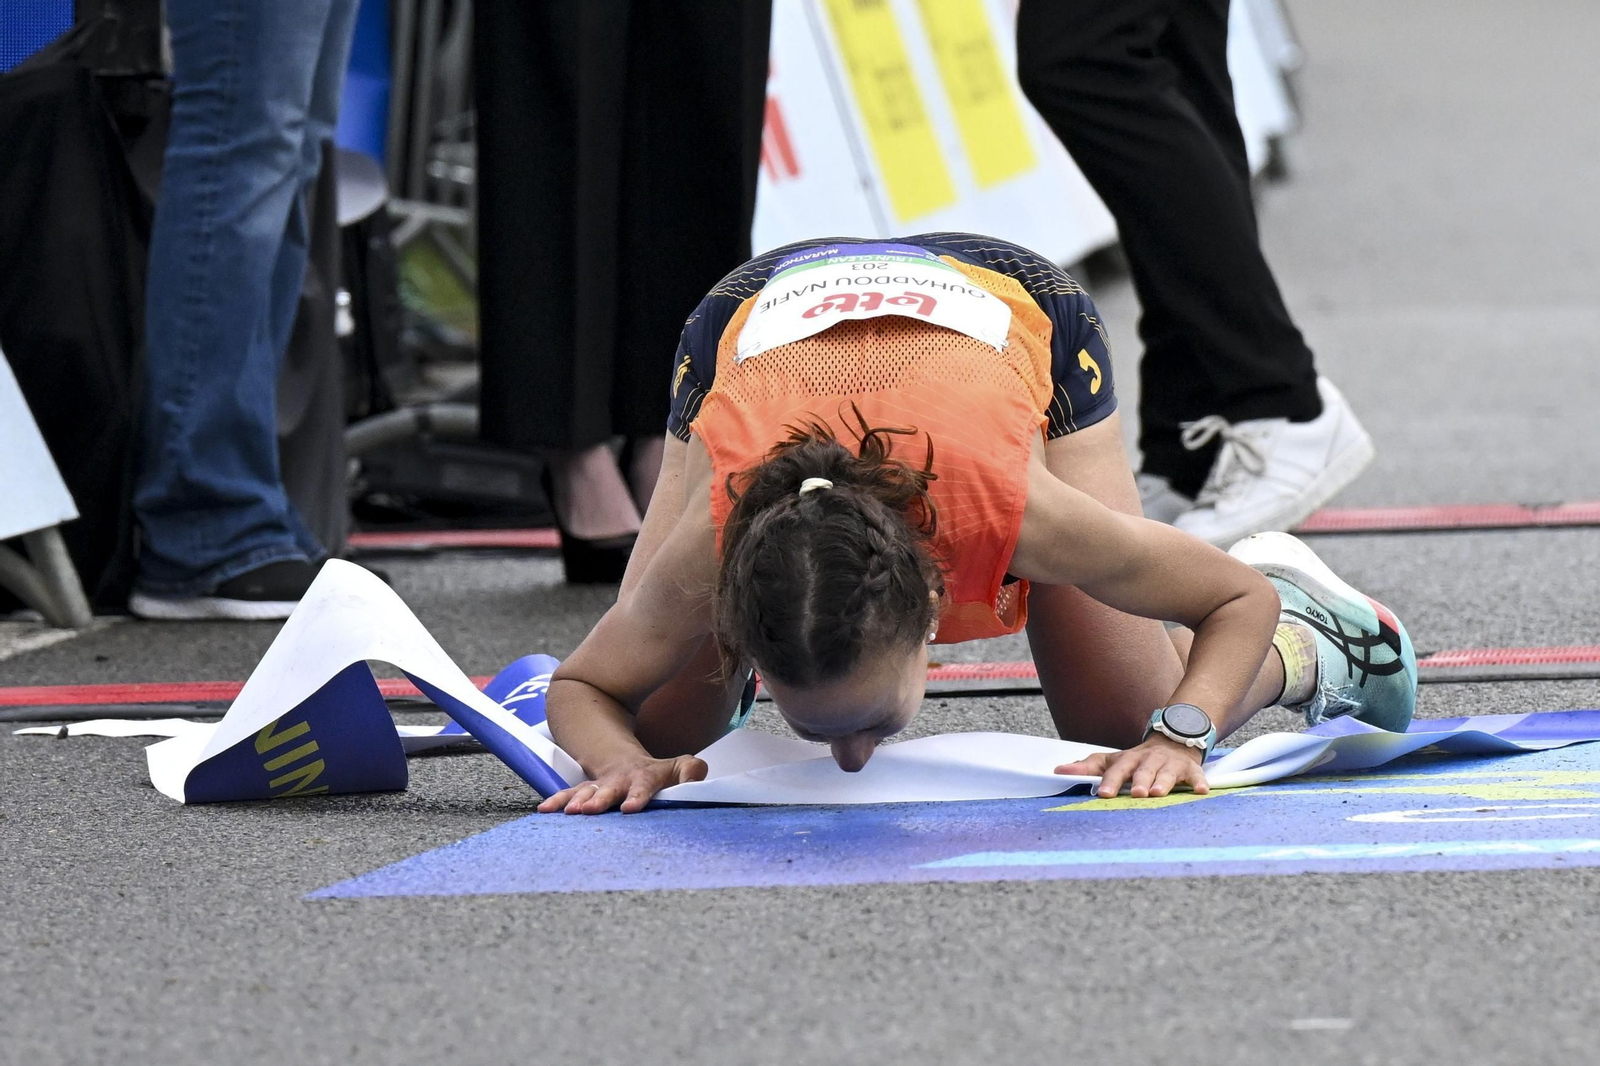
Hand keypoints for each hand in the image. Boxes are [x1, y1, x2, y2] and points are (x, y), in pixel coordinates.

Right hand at [536, 755, 708, 814]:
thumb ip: (691, 771)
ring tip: (569, 812)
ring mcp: (598, 787)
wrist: (624, 763)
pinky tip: (544, 811)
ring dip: (576, 802)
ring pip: (585, 792)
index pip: (642, 786)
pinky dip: (556, 802)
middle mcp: (618, 782)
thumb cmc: (656, 774)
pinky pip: (568, 796)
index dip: (637, 797)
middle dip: (599, 800)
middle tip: (589, 809)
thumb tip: (695, 778)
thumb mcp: (679, 767)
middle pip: (608, 790)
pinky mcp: (584, 794)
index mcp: (643, 777)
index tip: (630, 808)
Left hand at [1055, 735, 1208, 798]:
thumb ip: (1088, 767)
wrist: (1172, 742)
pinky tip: (1201, 791)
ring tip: (1159, 793)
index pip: (1117, 769)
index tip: (1104, 794)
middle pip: (1143, 770)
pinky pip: (1195, 775)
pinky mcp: (1190, 769)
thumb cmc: (1138, 760)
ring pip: (1167, 772)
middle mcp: (1149, 760)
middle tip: (1136, 793)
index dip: (1111, 781)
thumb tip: (1058, 771)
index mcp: (1129, 759)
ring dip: (1163, 782)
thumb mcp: (1113, 761)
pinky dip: (1199, 782)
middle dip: (1140, 781)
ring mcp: (1170, 764)